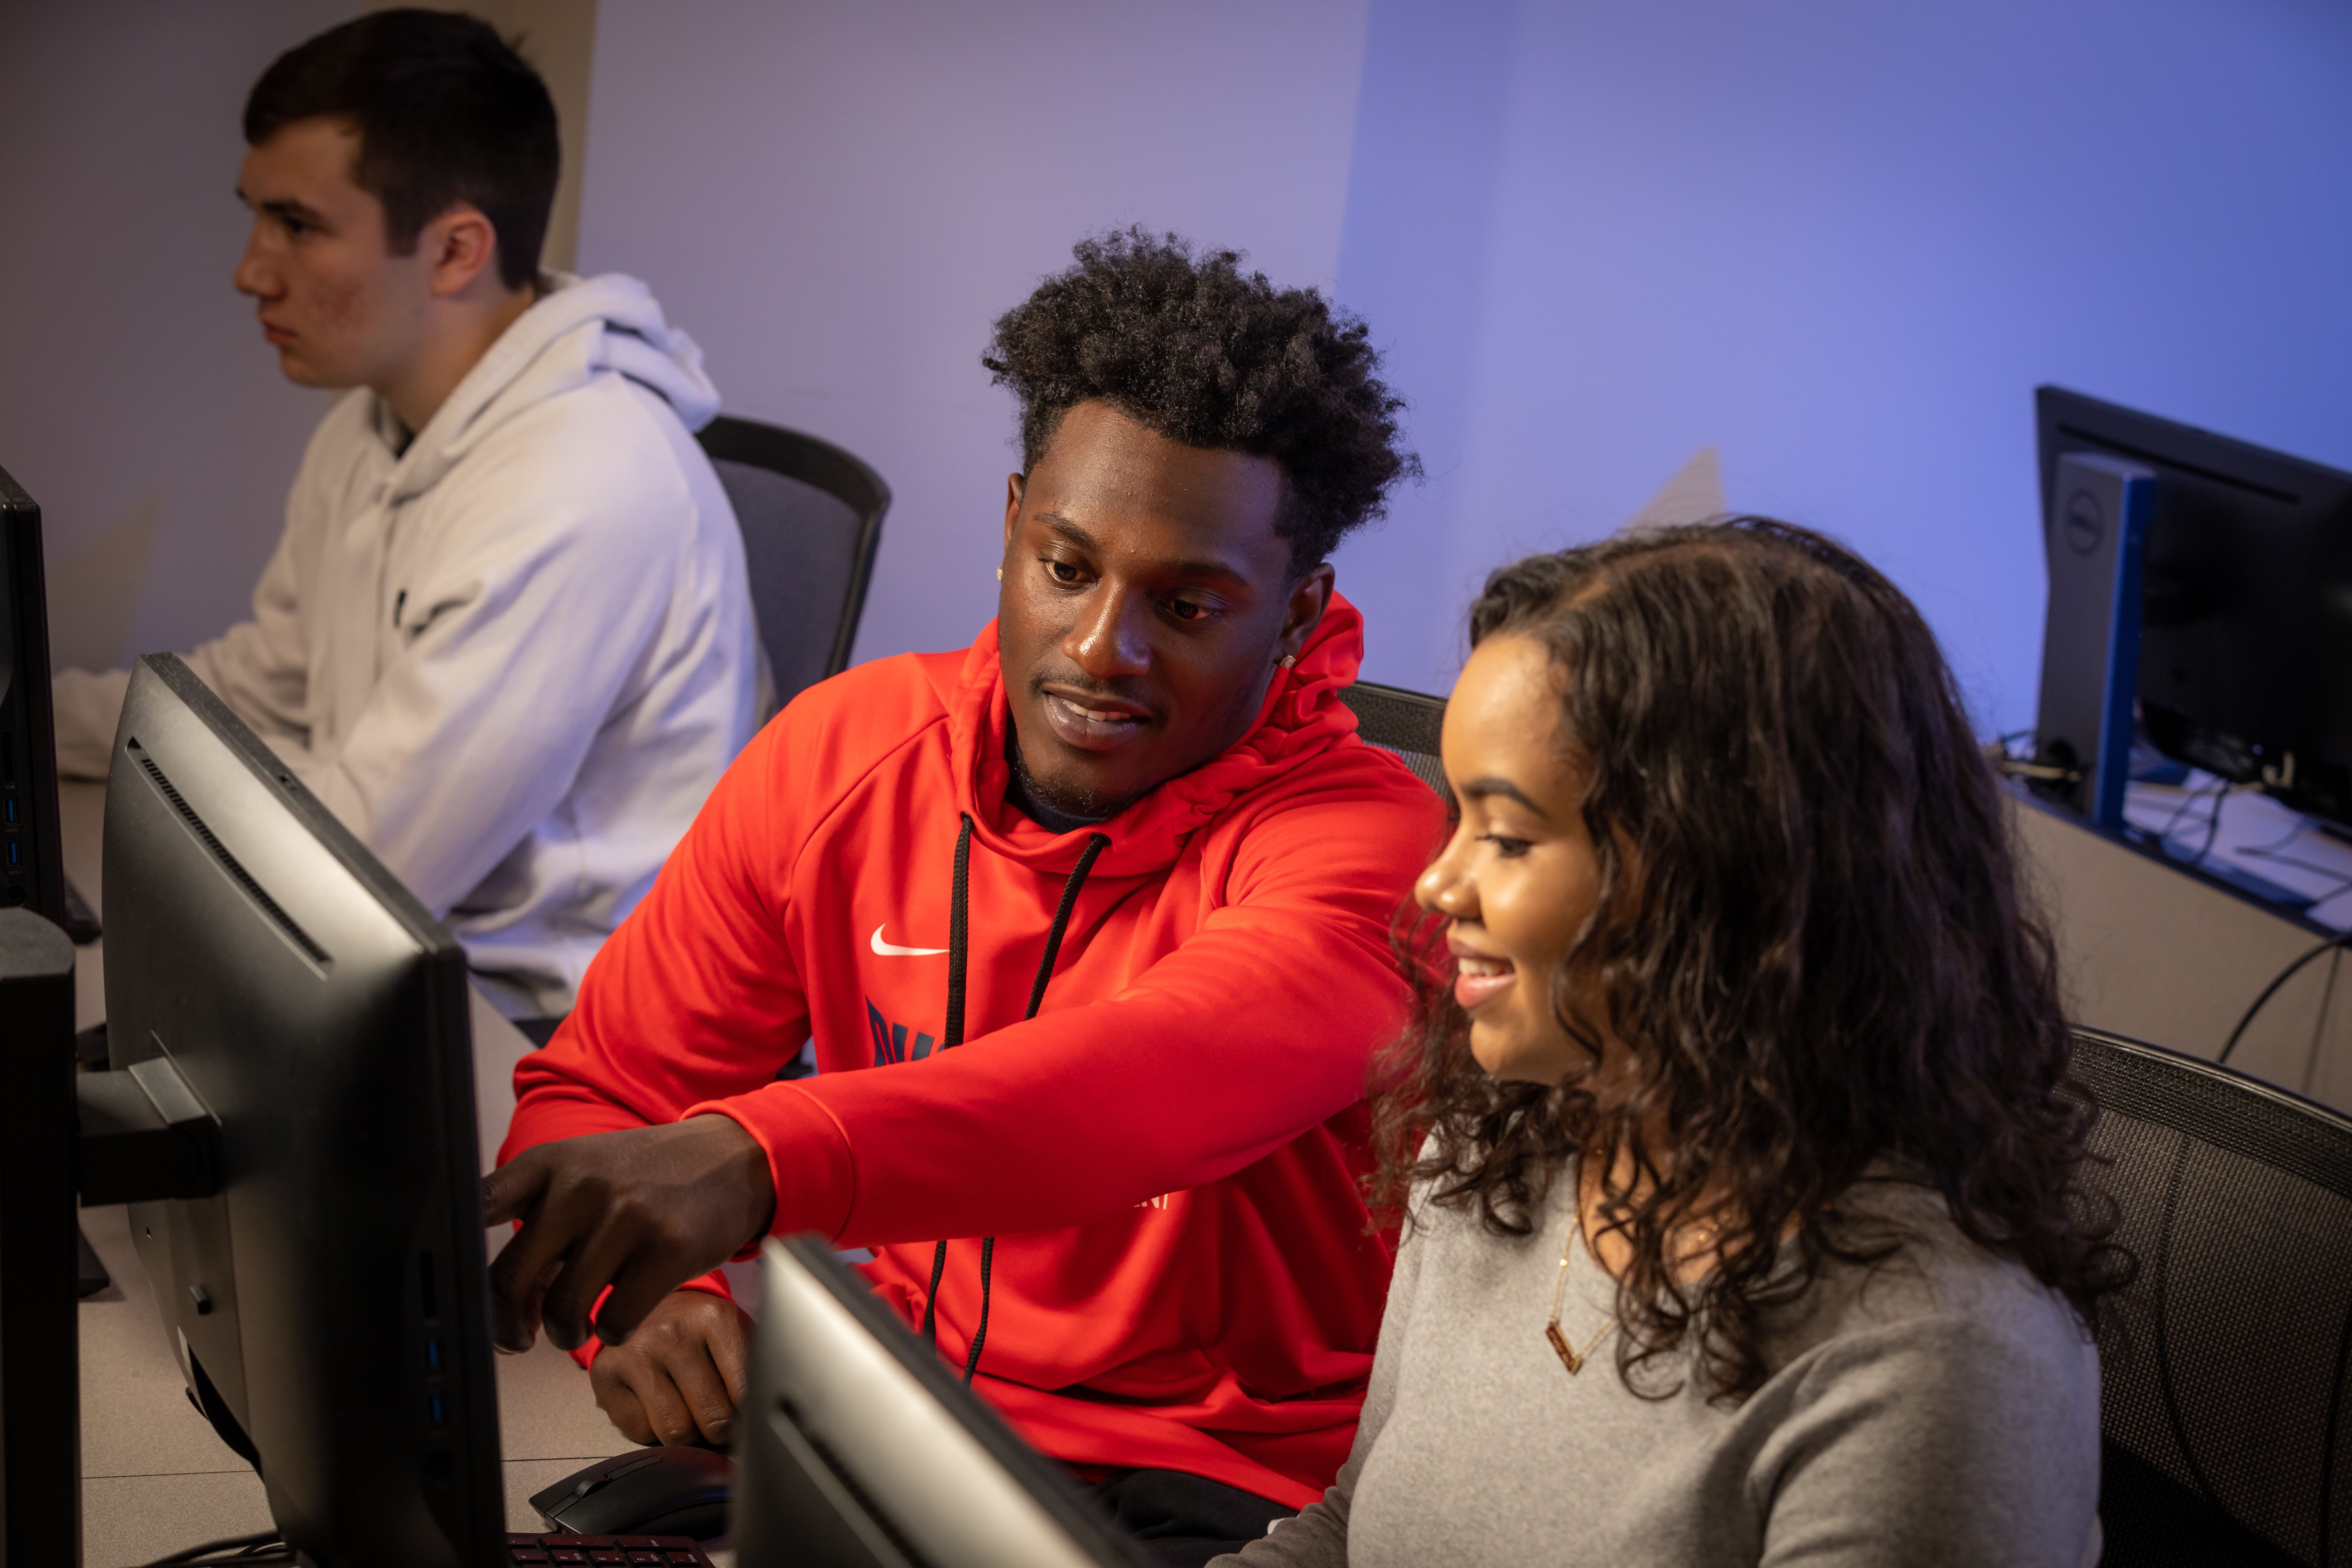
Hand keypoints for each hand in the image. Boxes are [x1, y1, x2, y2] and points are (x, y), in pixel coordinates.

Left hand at [483, 1115, 774, 1352]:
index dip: (457, 1261)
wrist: (732, 1158)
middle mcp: (583, 1186)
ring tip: (577, 1327)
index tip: (462, 1294)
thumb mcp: (585, 1171)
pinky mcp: (670, 1251)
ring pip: (561, 1310)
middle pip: (507, 1280)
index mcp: (551, 1163)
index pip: (477, 1208)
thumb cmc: (648, 1175)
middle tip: (517, 1337)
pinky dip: (613, 1332)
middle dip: (505, 1326)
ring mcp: (627, 1217)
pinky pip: (616, 1322)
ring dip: (564, 1334)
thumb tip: (496, 1304)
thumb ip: (536, 1221)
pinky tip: (622, 1315)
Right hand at [590, 1290, 753, 1447]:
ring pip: (675, 1432)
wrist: (645, 1301)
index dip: (751, 1417)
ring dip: (687, 1434)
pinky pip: (639, 1432)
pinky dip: (652, 1430)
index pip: (745, 1392)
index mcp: (714, 1317)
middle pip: (712, 1418)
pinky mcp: (605, 1373)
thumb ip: (753, 1371)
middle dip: (720, 1430)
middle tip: (719, 1422)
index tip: (750, 1420)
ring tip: (688, 1412)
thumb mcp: (734, 1335)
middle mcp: (671, 1331)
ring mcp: (635, 1352)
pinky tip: (655, 1403)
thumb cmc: (699, 1329)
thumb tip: (761, 1424)